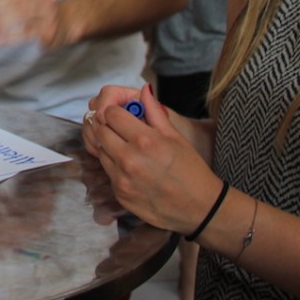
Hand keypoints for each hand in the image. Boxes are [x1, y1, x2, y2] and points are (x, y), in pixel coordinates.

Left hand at [85, 84, 217, 234]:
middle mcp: (128, 159)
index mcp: (144, 140)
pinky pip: (107, 171)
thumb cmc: (191, 171)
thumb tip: (143, 90)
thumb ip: (154, 112)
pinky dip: (114, 165)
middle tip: (122, 129)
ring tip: (128, 148)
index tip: (124, 115)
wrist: (200, 209)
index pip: (110, 114)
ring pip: (100, 150)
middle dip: (109, 126)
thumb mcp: (175, 137)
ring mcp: (121, 178)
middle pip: (100, 130)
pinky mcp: (119, 194)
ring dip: (109, 145)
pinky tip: (131, 167)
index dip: (116, 111)